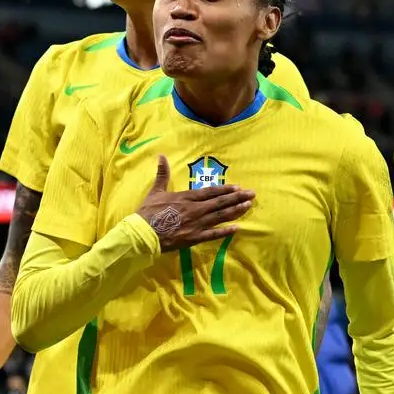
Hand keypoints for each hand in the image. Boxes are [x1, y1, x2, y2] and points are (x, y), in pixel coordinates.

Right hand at [135, 155, 253, 251]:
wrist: (142, 233)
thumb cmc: (148, 212)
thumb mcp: (156, 190)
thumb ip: (162, 173)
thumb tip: (161, 155)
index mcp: (186, 197)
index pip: (210, 192)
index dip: (226, 190)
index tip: (238, 187)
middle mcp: (195, 209)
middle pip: (220, 203)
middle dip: (237, 198)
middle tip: (252, 194)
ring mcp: (196, 224)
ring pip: (220, 217)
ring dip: (236, 211)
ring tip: (248, 206)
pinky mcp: (194, 238)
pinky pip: (213, 235)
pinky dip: (225, 232)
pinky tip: (237, 228)